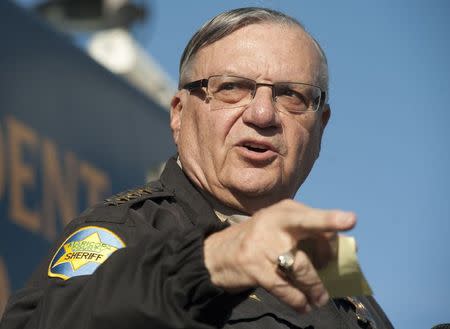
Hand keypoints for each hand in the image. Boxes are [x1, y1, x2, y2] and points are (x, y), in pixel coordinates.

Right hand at [203, 199, 355, 312]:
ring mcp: (264, 244)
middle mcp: (275, 222)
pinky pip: (286, 288)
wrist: (217, 254)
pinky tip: (303, 305)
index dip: (332, 220)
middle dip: (326, 249)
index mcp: (284, 211)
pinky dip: (298, 300)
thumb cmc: (259, 241)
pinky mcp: (255, 267)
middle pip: (308, 231)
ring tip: (319, 298)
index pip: (312, 216)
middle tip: (332, 268)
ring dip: (315, 288)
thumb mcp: (280, 229)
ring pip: (302, 268)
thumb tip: (347, 250)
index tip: (351, 220)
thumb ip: (309, 235)